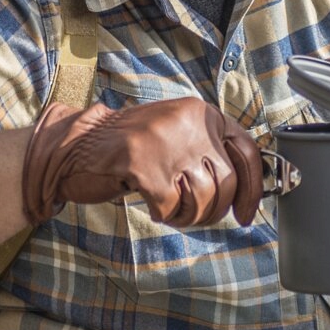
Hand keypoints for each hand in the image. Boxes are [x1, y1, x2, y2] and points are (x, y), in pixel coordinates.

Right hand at [22, 97, 265, 228]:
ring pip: (202, 198)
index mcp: (201, 113)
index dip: (254, 188)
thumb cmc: (130, 148)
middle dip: (215, 210)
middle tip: (196, 216)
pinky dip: (165, 215)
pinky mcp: (144, 166)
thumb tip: (247, 188)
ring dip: (189, 216)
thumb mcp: (176, 135)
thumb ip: (208, 151)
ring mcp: (166, 142)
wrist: (76, 146)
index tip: (248, 214)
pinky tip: (154, 206)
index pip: (247, 150)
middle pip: (226, 182)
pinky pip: (172, 207)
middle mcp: (189, 122)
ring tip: (171, 210)